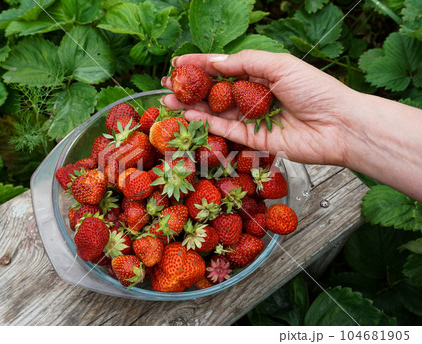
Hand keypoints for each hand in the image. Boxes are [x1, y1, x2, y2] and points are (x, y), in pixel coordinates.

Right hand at [161, 50, 357, 165]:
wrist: (338, 126)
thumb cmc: (315, 90)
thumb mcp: (279, 65)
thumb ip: (245, 63)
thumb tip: (215, 62)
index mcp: (262, 74)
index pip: (224, 67)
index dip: (200, 65)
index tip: (177, 64)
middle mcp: (254, 96)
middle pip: (216, 92)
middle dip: (190, 89)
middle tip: (166, 87)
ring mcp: (253, 119)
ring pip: (216, 112)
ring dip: (192, 107)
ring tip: (168, 103)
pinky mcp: (254, 140)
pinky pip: (226, 130)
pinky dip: (207, 123)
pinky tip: (189, 116)